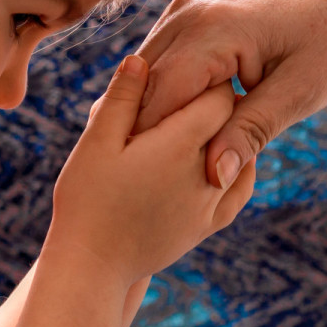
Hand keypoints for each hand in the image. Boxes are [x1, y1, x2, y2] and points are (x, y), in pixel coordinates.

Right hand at [48, 56, 256, 281]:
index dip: (210, 75)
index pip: (218, 94)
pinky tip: (226, 154)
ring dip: (231, 131)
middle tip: (211, 80)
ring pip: (241, 152)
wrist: (93, 269)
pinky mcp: (210, 225)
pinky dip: (238, 166)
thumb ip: (122, 99)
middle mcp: (207, 171)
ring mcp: (212, 201)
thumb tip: (139, 57)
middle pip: (231, 121)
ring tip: (217, 113)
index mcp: (179, 144)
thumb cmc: (85, 201)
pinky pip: (239, 189)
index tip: (203, 64)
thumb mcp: (95, 143)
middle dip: (220, 100)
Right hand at [134, 0, 326, 186]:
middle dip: (146, 129)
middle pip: (145, 82)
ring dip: (153, 109)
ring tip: (159, 156)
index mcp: (216, 27)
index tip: (154, 184)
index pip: (162, 94)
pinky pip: (162, 55)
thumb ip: (252, 130)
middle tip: (151, 178)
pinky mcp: (187, 8)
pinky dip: (166, 88)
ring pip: (146, 69)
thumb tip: (214, 176)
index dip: (152, 141)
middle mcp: (189, 9)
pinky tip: (177, 123)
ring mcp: (185, 4)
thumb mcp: (301, 90)